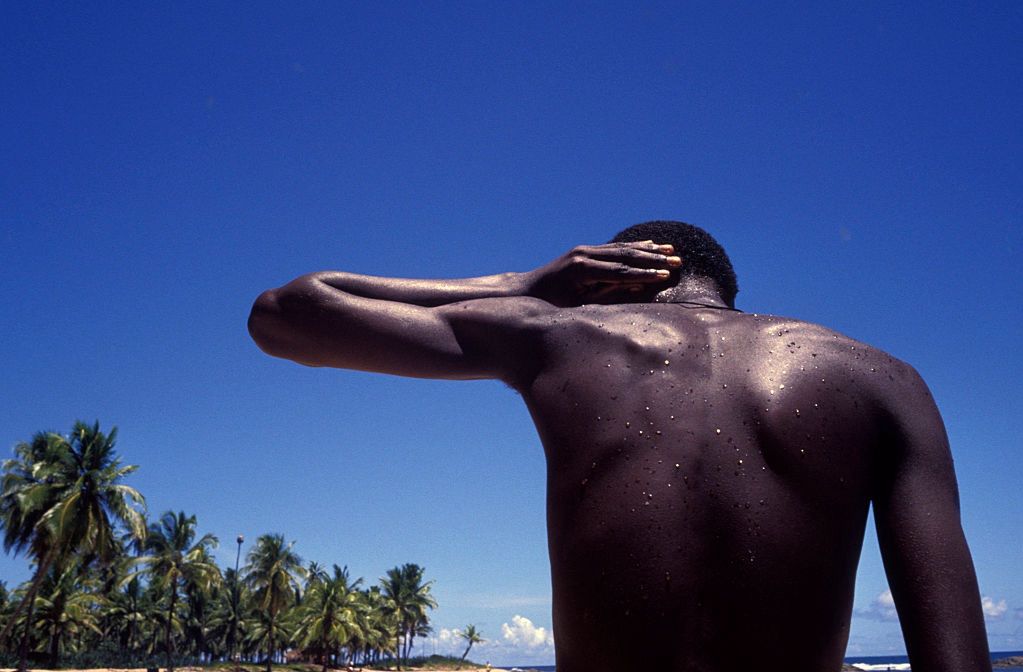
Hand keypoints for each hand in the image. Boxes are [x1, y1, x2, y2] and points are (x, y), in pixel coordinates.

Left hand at [523, 241, 680, 306]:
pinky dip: (634, 247)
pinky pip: (614, 248)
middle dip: (654, 258)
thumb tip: (637, 286)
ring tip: (671, 250)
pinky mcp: (585, 251)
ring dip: (648, 249)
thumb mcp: (577, 307)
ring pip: (622, 248)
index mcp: (583, 270)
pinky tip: (650, 245)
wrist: (526, 290)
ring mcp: (584, 250)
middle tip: (678, 261)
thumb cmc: (551, 306)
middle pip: (625, 255)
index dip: (646, 273)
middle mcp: (584, 255)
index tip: (667, 275)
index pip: (621, 271)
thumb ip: (607, 296)